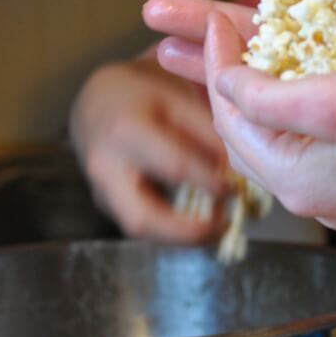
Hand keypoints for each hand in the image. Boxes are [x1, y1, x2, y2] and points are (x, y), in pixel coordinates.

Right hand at [69, 59, 228, 240]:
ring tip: (218, 230)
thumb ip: (207, 131)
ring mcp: (102, 192)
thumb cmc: (143, 98)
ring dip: (182, 238)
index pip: (174, 166)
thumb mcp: (176, 100)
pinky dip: (173, 231)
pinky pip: (142, 226)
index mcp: (127, 132)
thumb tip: (240, 166)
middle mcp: (106, 168)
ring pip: (139, 230)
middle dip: (188, 232)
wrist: (95, 105)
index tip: (237, 188)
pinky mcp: (108, 206)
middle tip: (225, 226)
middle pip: (142, 218)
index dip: (209, 182)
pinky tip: (200, 225)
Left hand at [199, 8, 335, 227]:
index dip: (215, 61)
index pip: (230, 116)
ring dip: (262, 82)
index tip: (217, 14)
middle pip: (249, 128)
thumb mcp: (330, 102)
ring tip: (254, 41)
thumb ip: (264, 96)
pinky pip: (314, 132)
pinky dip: (300, 96)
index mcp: (293, 179)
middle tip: (223, 26)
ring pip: (280, 127)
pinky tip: (305, 67)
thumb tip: (225, 81)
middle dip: (230, 75)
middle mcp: (311, 191)